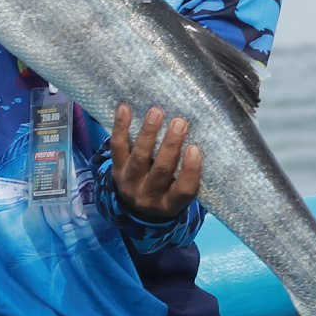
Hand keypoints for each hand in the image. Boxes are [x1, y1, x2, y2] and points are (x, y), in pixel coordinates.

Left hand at [109, 103, 201, 219]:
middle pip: (161, 170)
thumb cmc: (168, 191)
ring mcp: (129, 184)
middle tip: (180, 122)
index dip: (190, 170)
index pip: (183, 190)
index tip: (194, 148)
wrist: (135, 207)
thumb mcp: (179, 191)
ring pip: (139, 157)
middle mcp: (148, 197)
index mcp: (170, 205)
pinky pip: (117, 147)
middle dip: (170, 145)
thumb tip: (199, 137)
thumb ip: (188, 172)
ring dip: (148, 133)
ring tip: (156, 112)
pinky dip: (120, 127)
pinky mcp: (115, 170)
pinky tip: (125, 108)